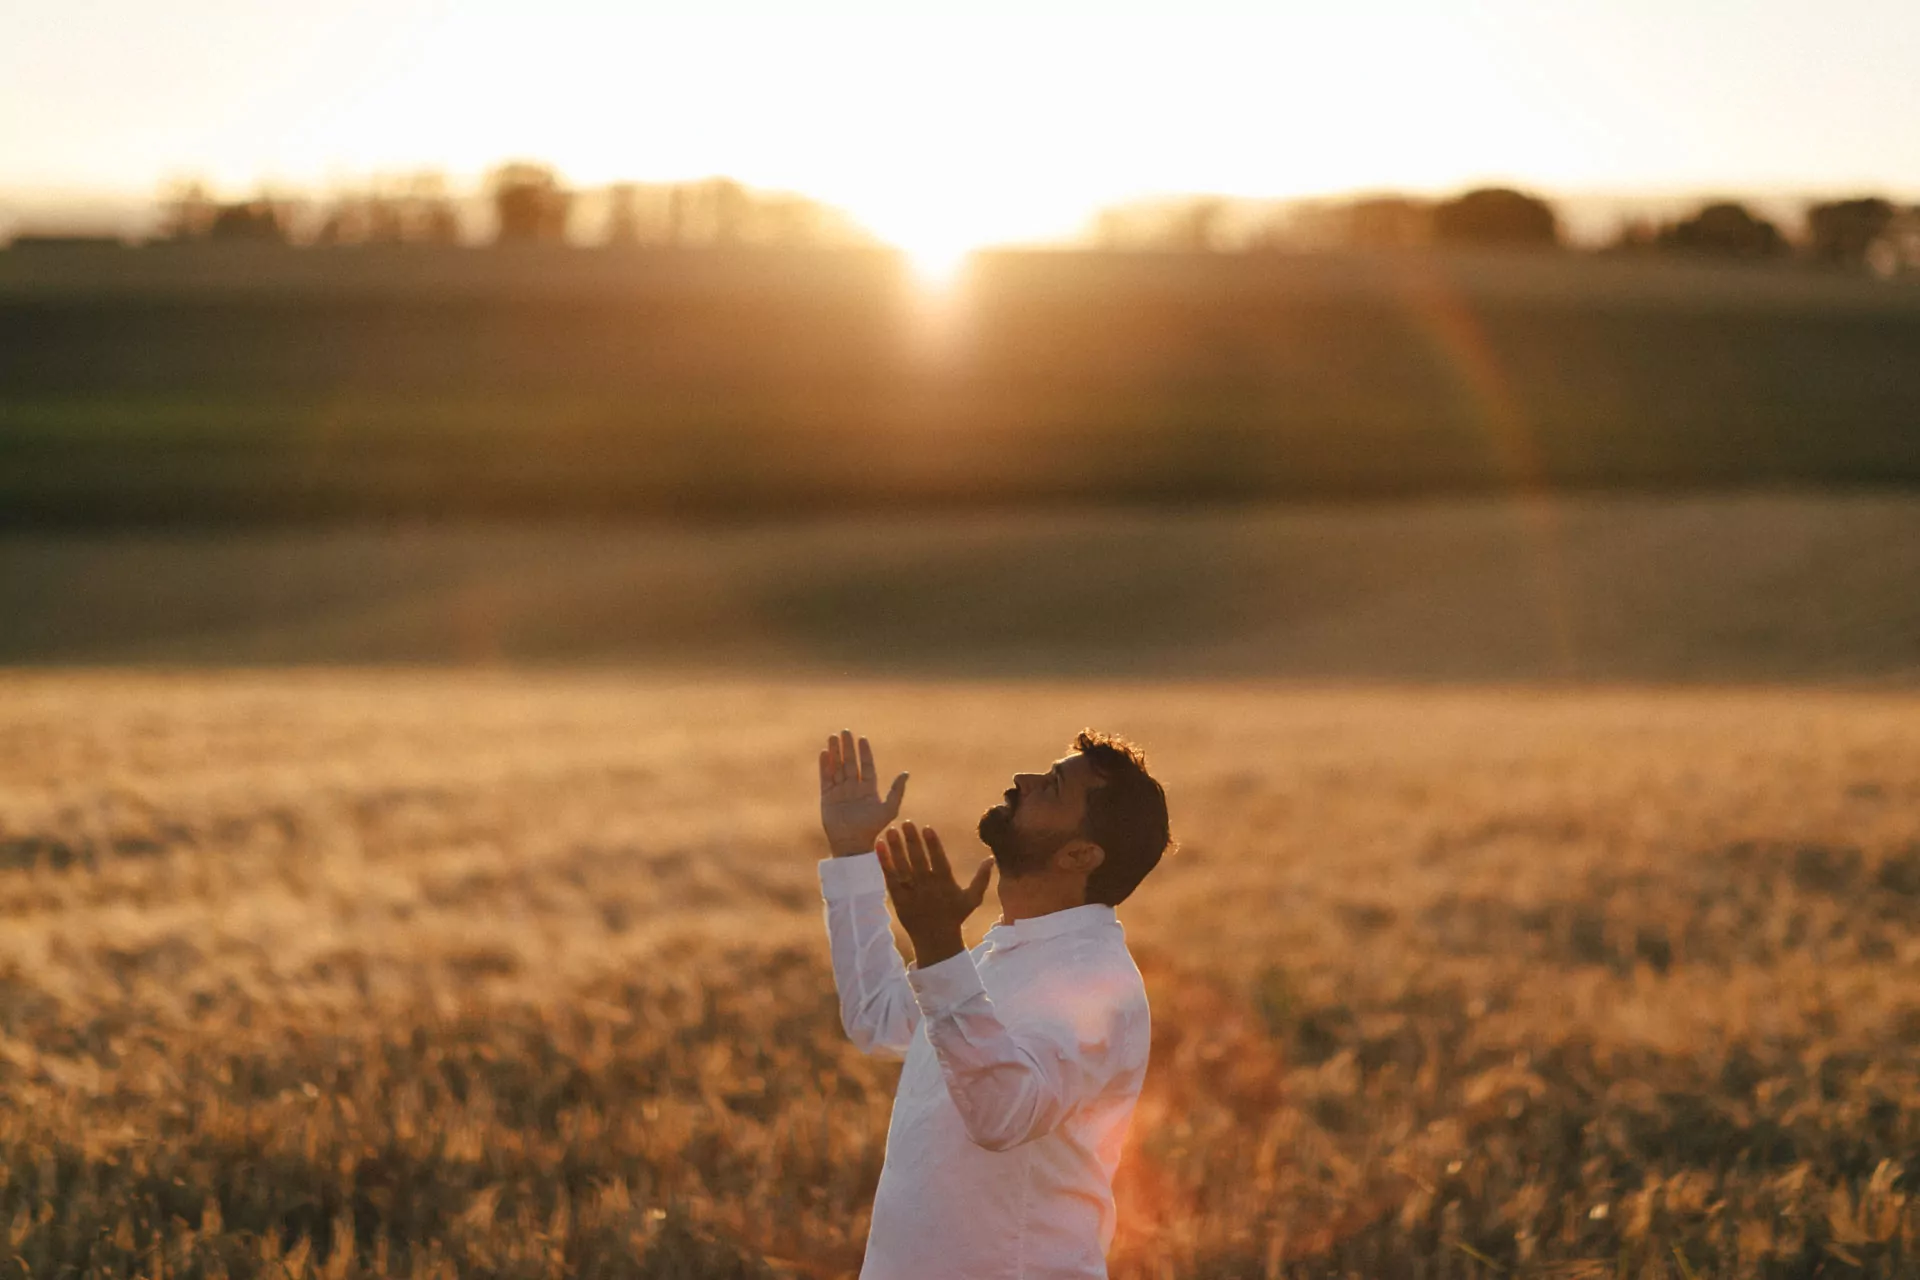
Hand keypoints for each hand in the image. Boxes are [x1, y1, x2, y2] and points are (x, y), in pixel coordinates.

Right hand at [819, 729, 908, 856]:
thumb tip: (906, 773)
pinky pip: (826, 777)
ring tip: (833, 736)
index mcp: (869, 789)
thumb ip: (897, 791)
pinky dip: (825, 765)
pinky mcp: (827, 797)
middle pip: (850, 763)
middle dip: (848, 747)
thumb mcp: (889, 809)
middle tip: (845, 731)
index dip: (864, 752)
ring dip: (835, 752)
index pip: (866, 766)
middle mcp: (854, 788)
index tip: (862, 738)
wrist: (852, 844)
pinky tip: (825, 752)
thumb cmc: (872, 828)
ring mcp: (840, 791)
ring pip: (837, 767)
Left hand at [876, 821, 993, 967]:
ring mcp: (912, 892)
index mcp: (945, 883)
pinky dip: (884, 862)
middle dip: (912, 841)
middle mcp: (927, 886)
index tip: (927, 828)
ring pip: (902, 866)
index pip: (938, 859)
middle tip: (906, 823)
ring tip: (891, 830)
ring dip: (896, 847)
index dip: (933, 844)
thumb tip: (991, 859)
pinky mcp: (898, 898)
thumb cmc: (956, 916)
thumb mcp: (972, 899)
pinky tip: (880, 846)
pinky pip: (890, 877)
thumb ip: (981, 878)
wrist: (935, 940)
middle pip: (918, 859)